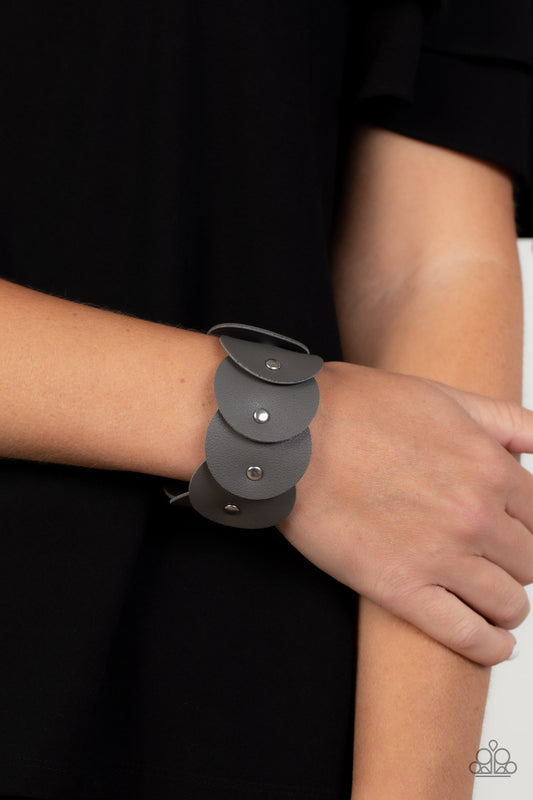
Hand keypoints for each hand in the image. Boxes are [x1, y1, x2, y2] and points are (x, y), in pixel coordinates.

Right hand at [278, 361, 532, 665]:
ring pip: (509, 603)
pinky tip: (492, 641)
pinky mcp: (401, 589)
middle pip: (532, 562)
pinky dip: (490, 646)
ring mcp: (441, 558)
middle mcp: (476, 518)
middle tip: (494, 557)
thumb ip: (508, 420)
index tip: (514, 528)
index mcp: (491, 469)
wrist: (294, 437)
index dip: (529, 525)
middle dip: (518, 561)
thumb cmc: (357, 410)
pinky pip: (467, 636)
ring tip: (492, 598)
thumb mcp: (447, 398)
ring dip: (507, 604)